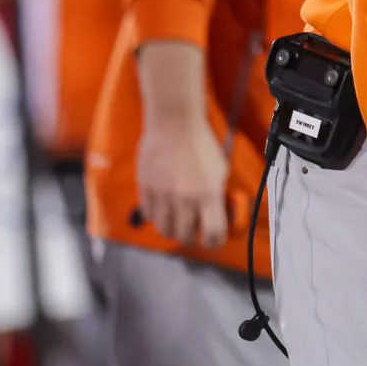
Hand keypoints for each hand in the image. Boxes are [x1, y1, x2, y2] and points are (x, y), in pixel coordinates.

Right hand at [136, 114, 229, 247]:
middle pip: (185, 236)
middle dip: (191, 237)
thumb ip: (218, 195)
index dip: (215, 242)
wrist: (175, 124)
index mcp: (208, 194)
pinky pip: (149, 215)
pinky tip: (163, 211)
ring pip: (165, 230)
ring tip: (176, 224)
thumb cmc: (201, 145)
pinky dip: (156, 217)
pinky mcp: (145, 188)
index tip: (214, 240)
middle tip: (193, 232)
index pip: (213, 233)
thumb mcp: (221, 170)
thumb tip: (219, 214)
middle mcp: (184, 199)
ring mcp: (163, 195)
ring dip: (172, 231)